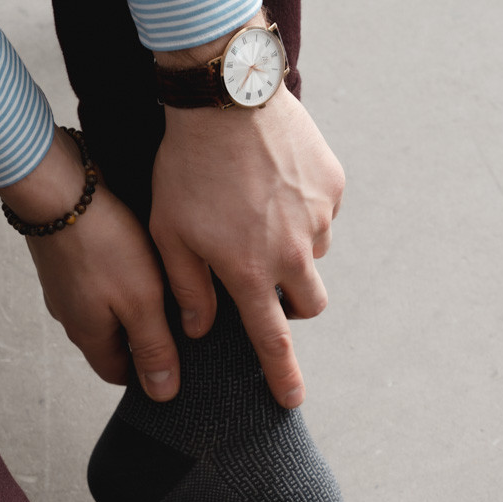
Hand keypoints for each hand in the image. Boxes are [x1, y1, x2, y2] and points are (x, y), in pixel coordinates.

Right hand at [0, 128, 178, 400]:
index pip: (117, 374)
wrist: (58, 186)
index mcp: (88, 336)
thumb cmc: (102, 242)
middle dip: (142, 336)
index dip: (145, 373)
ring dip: (131, 304)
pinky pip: (96, 280)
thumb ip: (153, 347)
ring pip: (104, 308)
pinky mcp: (65, 257)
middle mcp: (71, 316)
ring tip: (160, 283)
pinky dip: (117, 277)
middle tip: (175, 317)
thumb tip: (161, 394)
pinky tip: (135, 256)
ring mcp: (64, 286)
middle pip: (112, 342)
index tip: (173, 359)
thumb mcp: (141, 301)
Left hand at [150, 68, 344, 407]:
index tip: (291, 401)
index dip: (282, 376)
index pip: (271, 341)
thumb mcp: (170, 236)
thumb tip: (200, 330)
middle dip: (290, 307)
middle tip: (263, 283)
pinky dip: (302, 214)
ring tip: (258, 219)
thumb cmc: (187, 170)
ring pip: (316, 258)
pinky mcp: (332, 184)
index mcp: (250, 272)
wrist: (225, 99)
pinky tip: (273, 189)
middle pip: (308, 306)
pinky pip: (323, 215)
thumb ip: (188, 290)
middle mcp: (293, 252)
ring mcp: (318, 217)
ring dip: (294, 256)